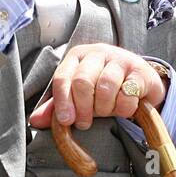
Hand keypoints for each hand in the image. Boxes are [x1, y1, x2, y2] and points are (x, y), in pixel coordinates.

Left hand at [28, 44, 167, 130]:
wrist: (140, 84)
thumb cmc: (103, 89)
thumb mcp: (78, 96)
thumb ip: (57, 107)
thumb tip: (35, 121)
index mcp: (77, 56)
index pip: (63, 77)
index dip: (62, 102)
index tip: (66, 121)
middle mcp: (97, 52)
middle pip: (82, 81)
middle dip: (83, 108)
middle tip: (85, 123)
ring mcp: (120, 58)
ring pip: (105, 87)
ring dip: (104, 108)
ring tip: (107, 113)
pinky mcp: (140, 70)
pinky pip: (127, 94)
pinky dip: (124, 108)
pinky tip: (124, 108)